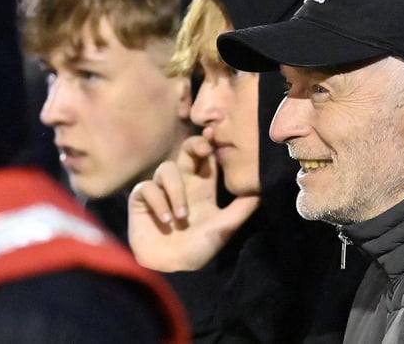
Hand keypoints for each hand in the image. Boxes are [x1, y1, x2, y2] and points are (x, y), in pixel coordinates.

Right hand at [128, 136, 259, 271]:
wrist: (172, 266)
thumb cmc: (199, 248)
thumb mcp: (225, 226)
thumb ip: (242, 208)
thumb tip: (261, 189)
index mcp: (202, 186)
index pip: (207, 156)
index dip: (210, 144)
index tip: (215, 137)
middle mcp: (182, 184)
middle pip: (186, 151)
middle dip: (194, 145)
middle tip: (203, 149)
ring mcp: (161, 190)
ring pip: (166, 169)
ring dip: (175, 191)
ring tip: (182, 217)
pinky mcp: (142, 199)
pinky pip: (147, 188)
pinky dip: (158, 204)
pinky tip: (166, 221)